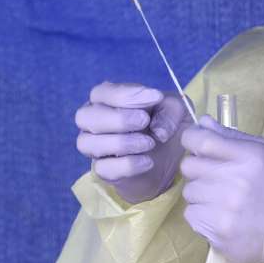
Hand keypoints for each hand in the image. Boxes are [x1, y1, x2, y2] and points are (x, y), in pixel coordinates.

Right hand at [75, 81, 190, 203]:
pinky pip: (103, 169)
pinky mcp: (104, 170)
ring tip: (149, 143)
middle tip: (144, 121)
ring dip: (120, 142)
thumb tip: (157, 130)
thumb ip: (171, 109)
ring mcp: (95, 146)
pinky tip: (147, 161)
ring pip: (87, 143)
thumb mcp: (178, 110)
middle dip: (117, 118)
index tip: (156, 97)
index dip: (126, 95)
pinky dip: (126, 165)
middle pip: (85, 116)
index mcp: (107, 99)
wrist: (171, 158)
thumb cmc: (167, 124)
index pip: (102, 92)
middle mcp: (94, 121)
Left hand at [179, 117, 263, 262]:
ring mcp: (226, 207)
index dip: (191, 139)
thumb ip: (231, 136)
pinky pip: (191, 213)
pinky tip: (220, 215)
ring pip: (188, 191)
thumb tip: (202, 122)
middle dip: (198, 169)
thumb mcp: (263, 153)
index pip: (202, 141)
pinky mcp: (217, 228)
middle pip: (189, 165)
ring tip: (221, 198)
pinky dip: (201, 214)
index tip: (193, 142)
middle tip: (214, 176)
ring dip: (200, 193)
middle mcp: (237, 180)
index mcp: (250, 156)